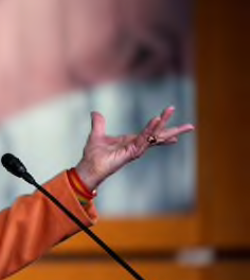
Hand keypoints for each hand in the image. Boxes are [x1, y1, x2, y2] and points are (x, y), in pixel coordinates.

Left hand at [75, 106, 194, 190]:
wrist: (88, 168)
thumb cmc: (93, 156)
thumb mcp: (96, 134)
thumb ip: (99, 123)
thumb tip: (95, 113)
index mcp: (131, 141)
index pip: (150, 133)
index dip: (161, 127)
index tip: (172, 124)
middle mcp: (136, 145)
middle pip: (158, 136)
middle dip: (173, 130)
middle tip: (191, 126)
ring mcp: (135, 149)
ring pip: (153, 135)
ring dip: (162, 123)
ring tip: (170, 111)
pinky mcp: (131, 152)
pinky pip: (143, 138)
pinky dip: (150, 129)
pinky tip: (156, 120)